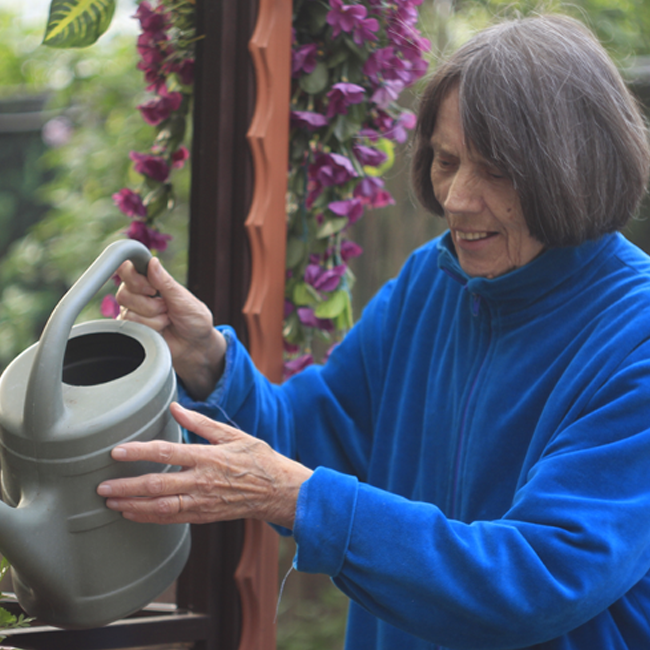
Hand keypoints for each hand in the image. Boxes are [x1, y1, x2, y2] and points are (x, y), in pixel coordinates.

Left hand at [97, 403, 312, 529]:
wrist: (278, 491)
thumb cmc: (258, 459)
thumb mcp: (233, 435)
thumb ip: (201, 424)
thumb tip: (175, 408)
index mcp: (207, 457)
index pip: (166, 453)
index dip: (138, 452)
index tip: (116, 452)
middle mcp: (201, 481)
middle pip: (156, 485)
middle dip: (125, 487)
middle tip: (101, 487)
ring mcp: (202, 502)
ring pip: (159, 507)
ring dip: (132, 506)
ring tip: (110, 502)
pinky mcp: (203, 515)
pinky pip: (171, 518)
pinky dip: (149, 517)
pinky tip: (133, 514)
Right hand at [116, 257, 225, 399]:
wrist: (195, 344)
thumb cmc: (193, 319)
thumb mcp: (183, 298)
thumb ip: (166, 282)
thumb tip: (152, 262)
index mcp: (150, 280)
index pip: (126, 269)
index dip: (136, 280)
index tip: (153, 289)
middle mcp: (137, 294)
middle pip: (124, 294)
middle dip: (150, 305)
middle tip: (167, 308)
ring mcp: (133, 312)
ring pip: (128, 313)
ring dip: (154, 320)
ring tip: (166, 320)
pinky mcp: (132, 329)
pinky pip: (130, 328)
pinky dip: (150, 330)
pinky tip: (160, 330)